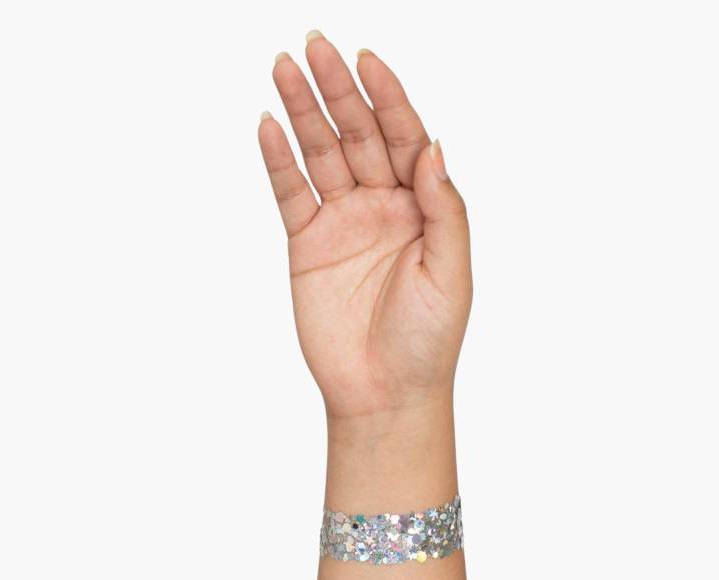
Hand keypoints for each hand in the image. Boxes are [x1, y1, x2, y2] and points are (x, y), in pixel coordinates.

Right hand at [258, 32, 470, 421]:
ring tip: (283, 68)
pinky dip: (278, 162)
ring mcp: (343, 224)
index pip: (405, 138)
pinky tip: (268, 126)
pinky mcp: (308, 246)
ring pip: (321, 156)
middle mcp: (383, 207)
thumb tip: (435, 145)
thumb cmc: (427, 340)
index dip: (388, 98)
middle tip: (314, 46)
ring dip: (303, 113)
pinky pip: (290, 194)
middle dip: (338, 92)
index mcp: (422, 209)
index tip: (367, 60)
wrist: (384, 394)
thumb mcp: (450, 272)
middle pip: (359, 136)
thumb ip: (445, 209)